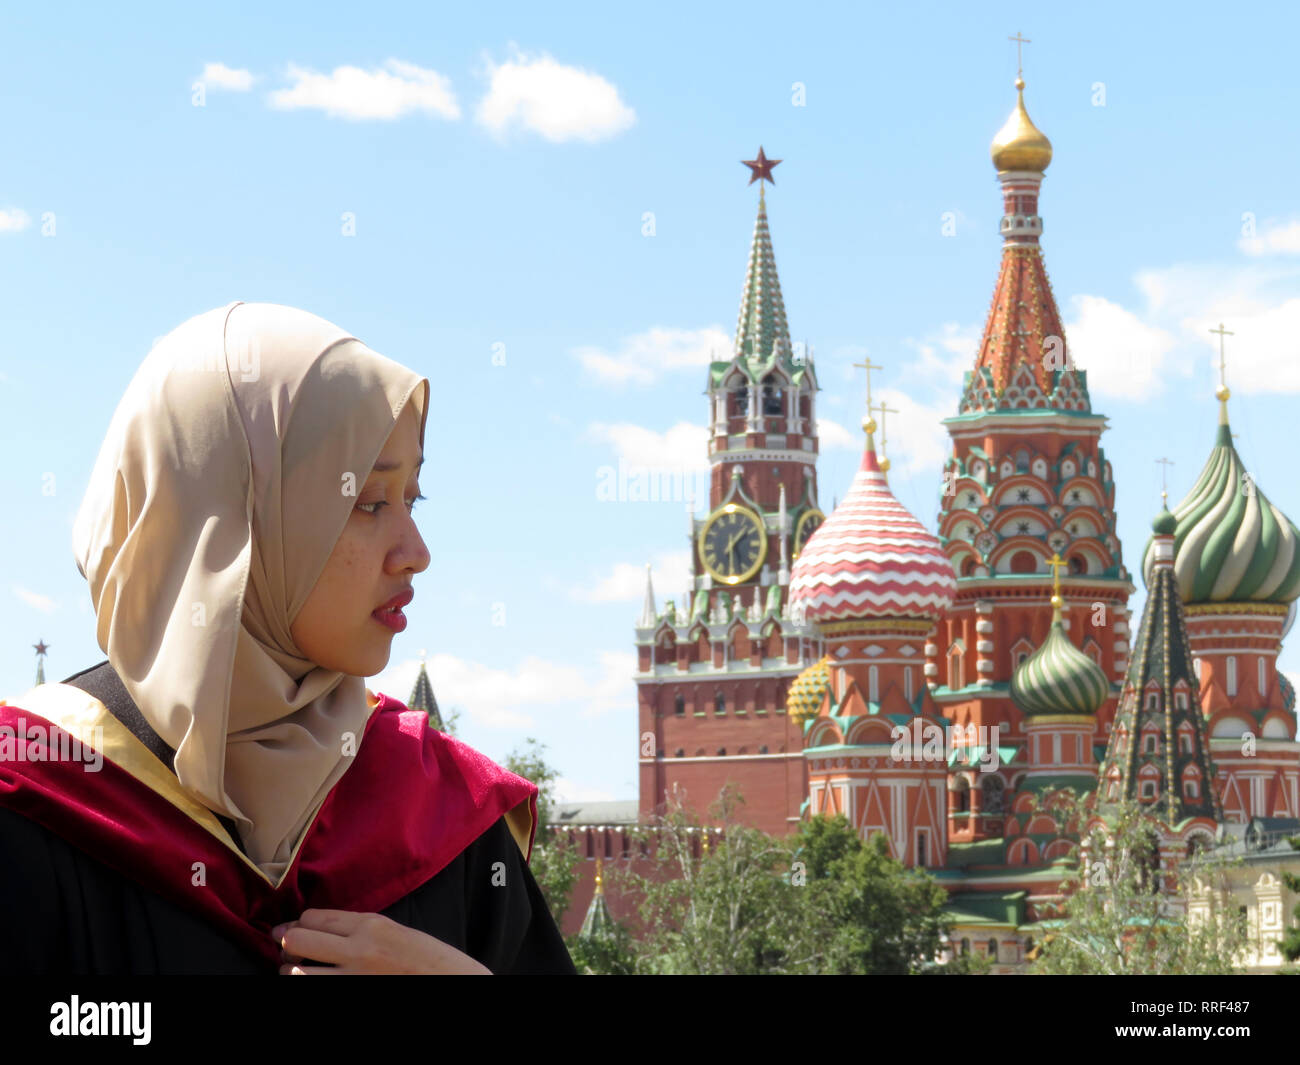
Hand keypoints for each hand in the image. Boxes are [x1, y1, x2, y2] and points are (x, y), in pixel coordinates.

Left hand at [273, 909, 491, 974]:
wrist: (452, 983)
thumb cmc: (429, 960)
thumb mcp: (397, 932)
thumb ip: (362, 929)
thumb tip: (325, 929)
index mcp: (370, 925)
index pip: (315, 917)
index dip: (298, 922)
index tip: (292, 927)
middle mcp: (357, 950)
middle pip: (297, 940)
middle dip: (285, 942)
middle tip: (283, 945)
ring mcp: (351, 979)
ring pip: (295, 972)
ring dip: (289, 969)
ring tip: (293, 968)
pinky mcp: (350, 996)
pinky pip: (312, 989)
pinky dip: (304, 984)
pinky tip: (309, 981)